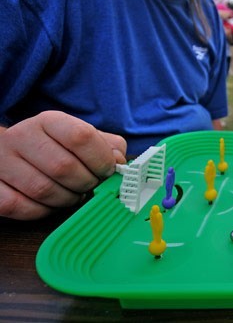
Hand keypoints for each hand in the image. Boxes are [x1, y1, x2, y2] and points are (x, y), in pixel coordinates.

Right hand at [0, 111, 126, 219]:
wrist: (7, 150)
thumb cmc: (54, 146)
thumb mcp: (81, 136)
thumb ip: (107, 146)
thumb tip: (120, 163)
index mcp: (50, 121)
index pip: (82, 136)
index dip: (101, 159)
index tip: (108, 171)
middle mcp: (23, 136)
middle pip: (63, 167)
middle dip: (85, 184)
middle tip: (90, 186)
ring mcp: (2, 161)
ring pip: (42, 190)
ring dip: (66, 199)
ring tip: (72, 194)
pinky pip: (18, 206)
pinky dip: (41, 211)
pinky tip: (49, 204)